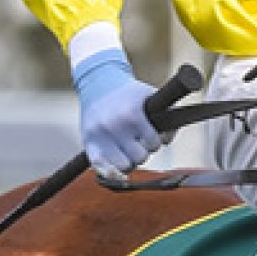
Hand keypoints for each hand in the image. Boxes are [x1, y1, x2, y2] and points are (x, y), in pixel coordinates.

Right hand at [73, 51, 162, 176]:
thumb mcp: (150, 96)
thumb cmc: (129, 94)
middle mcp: (114, 126)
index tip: (150, 136)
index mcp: (132, 115)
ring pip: (123, 166)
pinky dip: (111, 171)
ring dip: (128, 160)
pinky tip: (116, 167)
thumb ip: (168, 115)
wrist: (98, 84)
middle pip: (140, 158)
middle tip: (138, 142)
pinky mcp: (88, 143)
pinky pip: (101, 168)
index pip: (153, 143)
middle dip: (142, 151)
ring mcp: (99, 136)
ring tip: (127, 150)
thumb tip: (167, 140)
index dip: (155, 141)